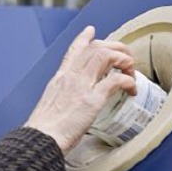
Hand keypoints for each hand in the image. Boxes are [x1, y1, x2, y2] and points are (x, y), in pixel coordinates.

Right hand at [24, 26, 136, 152]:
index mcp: (59, 79)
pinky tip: (131, 89)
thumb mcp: (49, 106)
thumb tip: (66, 106)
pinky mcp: (92, 100)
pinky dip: (128, 81)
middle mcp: (70, 77)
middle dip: (115, 47)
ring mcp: (81, 86)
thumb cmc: (44, 130)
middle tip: (125, 57)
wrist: (40, 139)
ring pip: (106, 55)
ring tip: (130, 71)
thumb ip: (61, 100)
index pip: (73, 51)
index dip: (84, 38)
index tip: (91, 31)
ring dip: (123, 59)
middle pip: (95, 47)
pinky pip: (115, 80)